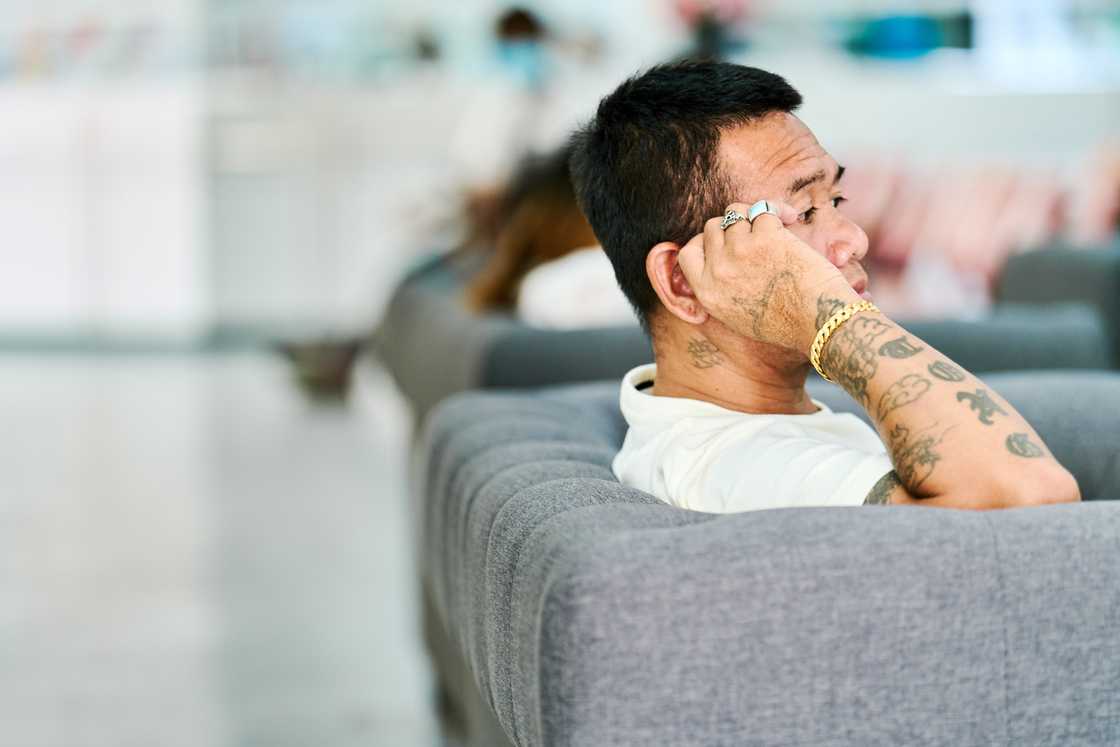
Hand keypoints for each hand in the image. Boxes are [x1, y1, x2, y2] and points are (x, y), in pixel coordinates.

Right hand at [677, 201, 858, 352]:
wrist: (818, 324)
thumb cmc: (788, 323)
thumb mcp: (738, 317)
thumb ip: (722, 291)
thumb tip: (721, 265)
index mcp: (708, 293)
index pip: (687, 253)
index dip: (703, 242)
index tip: (721, 242)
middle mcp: (719, 270)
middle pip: (712, 227)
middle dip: (732, 226)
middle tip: (754, 232)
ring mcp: (740, 251)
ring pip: (735, 213)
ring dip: (754, 214)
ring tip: (775, 224)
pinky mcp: (766, 237)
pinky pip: (763, 209)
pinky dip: (778, 210)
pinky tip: (790, 219)